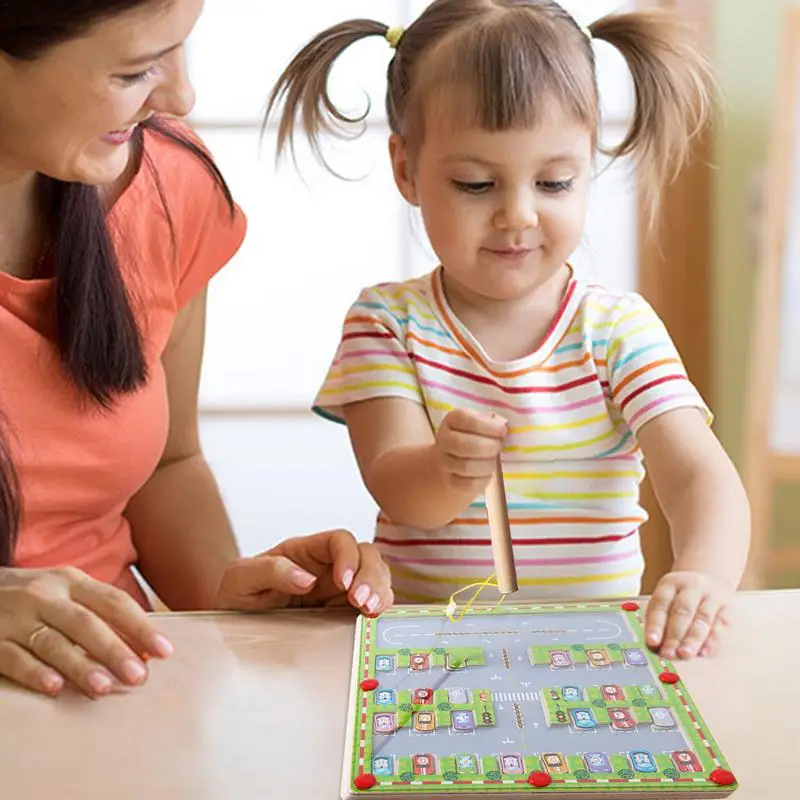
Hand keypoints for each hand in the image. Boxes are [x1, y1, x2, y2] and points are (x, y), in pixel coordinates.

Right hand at [0, 567, 172, 697]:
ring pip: (53, 642)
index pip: (113, 602)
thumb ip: (99, 613)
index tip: (164, 651)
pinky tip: (54, 687)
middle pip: (87, 623)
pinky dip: (35, 673)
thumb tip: (143, 648)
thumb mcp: (65, 593)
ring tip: (103, 687)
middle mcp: (46, 596)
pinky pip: (14, 658)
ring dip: (80, 666)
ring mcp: (16, 618)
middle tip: (138, 676)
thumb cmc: (33, 598)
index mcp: (71, 582)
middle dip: (115, 650)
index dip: (141, 626)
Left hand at [215, 529, 393, 614]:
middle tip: (363, 603)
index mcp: (305, 551)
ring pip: (376, 577)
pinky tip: (373, 621)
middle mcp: (328, 566)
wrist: (231, 630)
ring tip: (370, 613)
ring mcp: (339, 590)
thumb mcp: (240, 578)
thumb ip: (270, 570)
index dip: (348, 557)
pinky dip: (380, 609)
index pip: (340, 540)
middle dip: (371, 577)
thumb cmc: (236, 596)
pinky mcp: (344, 613)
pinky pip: (373, 604)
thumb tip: (306, 578)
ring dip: (380, 592)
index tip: (342, 583)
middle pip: (366, 555)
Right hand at [434, 409, 506, 491]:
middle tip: (498, 447)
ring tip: (493, 460)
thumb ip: (492, 423)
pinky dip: (482, 479)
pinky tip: (486, 472)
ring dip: (487, 464)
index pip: (463, 419)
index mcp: (452, 420)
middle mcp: (444, 439)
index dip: (486, 425)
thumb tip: (502, 427)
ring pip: (466, 466)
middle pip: (463, 444)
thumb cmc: (477, 436)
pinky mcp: (451, 481)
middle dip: (488, 447)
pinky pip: (468, 483)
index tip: (502, 430)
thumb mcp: (482, 424)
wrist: (458, 458)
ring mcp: (445, 461)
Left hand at [644, 571, 732, 659]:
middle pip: (682, 611)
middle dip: (674, 635)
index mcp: (670, 584)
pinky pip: (721, 625)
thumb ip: (657, 622)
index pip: (661, 603)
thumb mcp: (665, 601)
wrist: (709, 578)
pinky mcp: (727, 608)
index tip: (651, 642)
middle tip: (668, 654)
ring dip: (693, 639)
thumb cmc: (679, 598)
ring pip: (702, 618)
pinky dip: (712, 641)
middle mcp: (692, 587)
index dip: (656, 624)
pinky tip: (704, 652)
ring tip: (684, 654)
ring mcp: (712, 596)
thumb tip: (654, 648)